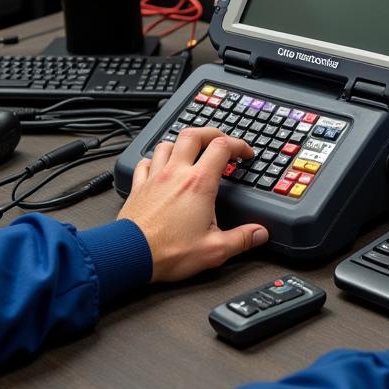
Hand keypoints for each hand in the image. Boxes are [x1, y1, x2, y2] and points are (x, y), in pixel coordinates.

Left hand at [118, 127, 268, 282]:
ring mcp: (155, 177)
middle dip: (211, 133)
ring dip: (182, 144)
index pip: (222, 146)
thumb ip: (241, 239)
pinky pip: (145, 162)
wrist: (129, 255)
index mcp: (199, 183)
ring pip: (168, 144)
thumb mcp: (214, 249)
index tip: (245, 152)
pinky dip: (154, 160)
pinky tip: (159, 167)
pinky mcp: (138, 187)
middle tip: (220, 141)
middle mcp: (176, 173)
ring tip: (191, 151)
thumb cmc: (168, 252)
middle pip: (194, 134)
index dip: (238, 144)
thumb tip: (259, 233)